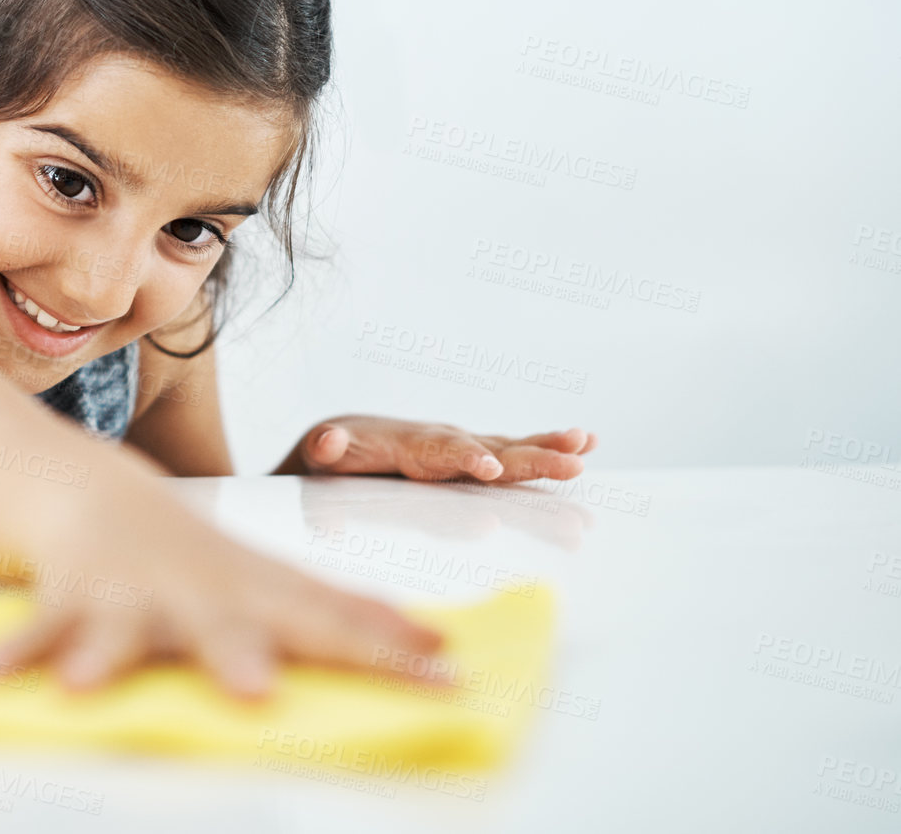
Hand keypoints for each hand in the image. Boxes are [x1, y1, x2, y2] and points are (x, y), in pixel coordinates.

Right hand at [0, 482, 444, 697]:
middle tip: (255, 693)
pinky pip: (39, 629)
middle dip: (236, 655)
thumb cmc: (196, 558)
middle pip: (220, 626)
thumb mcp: (268, 581)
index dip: (381, 647)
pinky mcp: (70, 594)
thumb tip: (433, 640)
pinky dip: (18, 652)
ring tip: (85, 686)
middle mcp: (194, 589)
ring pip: (117, 628)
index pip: (327, 618)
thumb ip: (341, 611)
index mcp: (251, 589)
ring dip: (104, 655)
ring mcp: (128, 590)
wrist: (94, 493)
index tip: (440, 673)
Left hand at [286, 415, 596, 482]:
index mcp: (409, 444)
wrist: (343, 437)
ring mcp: (462, 446)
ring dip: (548, 450)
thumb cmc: (333, 452)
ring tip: (587, 448)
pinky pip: (513, 453)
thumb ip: (324, 449)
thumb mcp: (321, 453)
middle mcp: (443, 439)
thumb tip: (326, 440)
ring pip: (509, 448)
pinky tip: (587, 447)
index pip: (441, 452)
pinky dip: (546, 449)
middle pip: (489, 448)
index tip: (490, 470)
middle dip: (528, 457)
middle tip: (571, 462)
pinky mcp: (473, 457)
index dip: (464, 460)